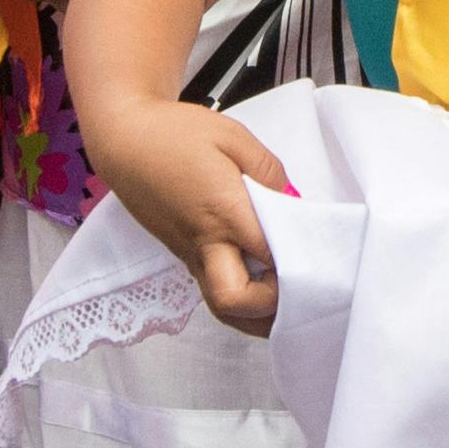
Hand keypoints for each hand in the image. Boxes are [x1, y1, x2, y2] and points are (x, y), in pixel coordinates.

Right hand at [85, 93, 297, 329]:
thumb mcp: (233, 137)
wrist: (124, 141)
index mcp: (222, 211)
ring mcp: (190, 256)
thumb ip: (270, 172)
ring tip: (287, 289)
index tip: (323, 252)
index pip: (269, 257)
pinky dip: (243, 299)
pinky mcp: (184, 257)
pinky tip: (264, 278)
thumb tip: (292, 204)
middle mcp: (204, 243)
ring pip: (224, 311)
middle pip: (236, 303)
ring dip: (258, 312)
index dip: (300, 262)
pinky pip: (216, 293)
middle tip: (299, 279)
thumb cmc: (175, 135)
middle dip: (273, 304)